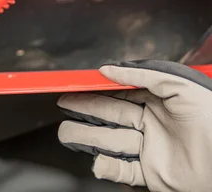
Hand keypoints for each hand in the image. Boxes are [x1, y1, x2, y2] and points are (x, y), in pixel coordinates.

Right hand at [57, 60, 211, 191]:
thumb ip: (144, 74)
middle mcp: (151, 126)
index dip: (96, 92)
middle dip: (84, 111)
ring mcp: (149, 150)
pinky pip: (122, 170)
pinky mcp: (151, 175)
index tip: (75, 87)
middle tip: (64, 105)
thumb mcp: (180, 85)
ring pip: (110, 142)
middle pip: (109, 117)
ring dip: (86, 138)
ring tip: (66, 133)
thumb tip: (109, 69)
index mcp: (158, 103)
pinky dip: (106, 167)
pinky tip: (95, 161)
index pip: (119, 96)